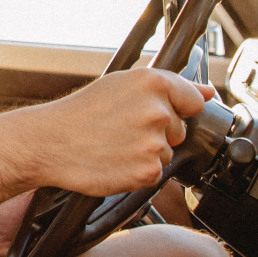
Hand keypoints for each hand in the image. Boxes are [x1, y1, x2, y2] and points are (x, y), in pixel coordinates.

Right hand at [14, 69, 211, 196]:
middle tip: (122, 130)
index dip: (174, 109)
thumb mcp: (121, 84)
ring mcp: (154, 142)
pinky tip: (115, 161)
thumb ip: (171, 86)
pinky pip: (154, 173)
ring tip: (115, 145)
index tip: (151, 115)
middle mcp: (158, 111)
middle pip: (180, 129)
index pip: (193, 100)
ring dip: (146, 153)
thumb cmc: (80, 113)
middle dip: (158, 132)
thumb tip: (207, 93)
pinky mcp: (147, 170)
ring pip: (166, 152)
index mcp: (153, 83)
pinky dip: (137, 172)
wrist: (50, 143)